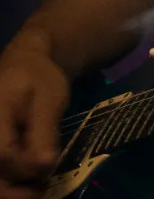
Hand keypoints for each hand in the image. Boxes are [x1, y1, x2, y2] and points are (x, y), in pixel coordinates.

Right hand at [0, 34, 69, 198]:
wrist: (24, 66)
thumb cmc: (39, 78)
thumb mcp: (49, 98)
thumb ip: (44, 130)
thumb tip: (44, 165)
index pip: (2, 154)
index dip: (25, 167)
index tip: (48, 164)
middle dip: (17, 189)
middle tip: (42, 189)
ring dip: (14, 190)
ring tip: (37, 188)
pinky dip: (12, 183)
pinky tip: (30, 183)